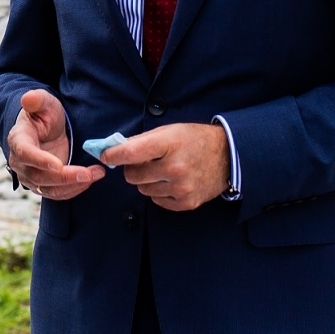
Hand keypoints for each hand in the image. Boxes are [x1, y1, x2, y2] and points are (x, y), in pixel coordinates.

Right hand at [6, 89, 103, 199]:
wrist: (45, 129)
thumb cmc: (44, 114)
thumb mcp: (44, 102)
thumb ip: (37, 100)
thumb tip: (28, 98)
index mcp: (18, 140)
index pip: (25, 153)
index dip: (40, 160)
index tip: (58, 164)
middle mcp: (20, 162)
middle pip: (39, 176)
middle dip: (65, 177)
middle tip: (88, 173)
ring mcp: (30, 176)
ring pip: (49, 189)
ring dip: (73, 185)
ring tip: (96, 174)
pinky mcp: (43, 185)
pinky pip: (57, 194)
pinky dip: (74, 189)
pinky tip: (90, 179)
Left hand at [100, 123, 228, 211]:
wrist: (228, 156)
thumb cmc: (194, 139)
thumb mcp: (170, 131)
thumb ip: (142, 141)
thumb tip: (113, 150)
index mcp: (169, 144)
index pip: (130, 153)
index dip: (113, 155)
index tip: (106, 155)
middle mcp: (175, 167)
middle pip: (132, 176)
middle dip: (132, 169)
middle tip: (142, 162)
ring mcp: (181, 187)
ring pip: (143, 189)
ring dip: (146, 181)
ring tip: (162, 170)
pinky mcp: (186, 202)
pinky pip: (156, 200)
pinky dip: (158, 192)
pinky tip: (171, 181)